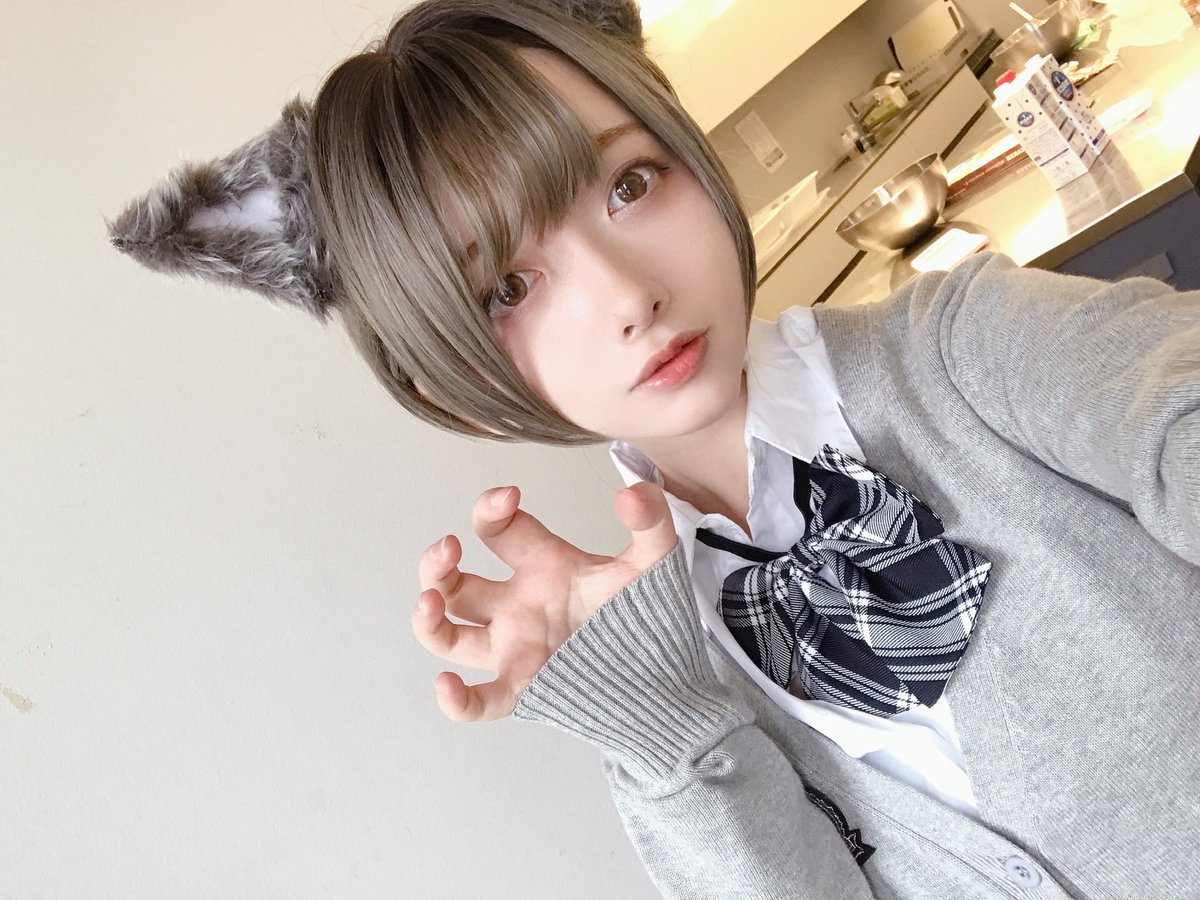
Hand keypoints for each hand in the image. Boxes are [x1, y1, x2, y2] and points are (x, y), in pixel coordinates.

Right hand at [412, 481, 676, 722]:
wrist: (670, 675)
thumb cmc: (648, 615)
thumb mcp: (654, 563)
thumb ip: (652, 523)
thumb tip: (632, 493)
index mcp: (542, 567)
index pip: (497, 531)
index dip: (491, 509)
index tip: (508, 497)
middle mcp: (517, 607)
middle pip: (455, 584)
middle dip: (437, 563)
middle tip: (448, 547)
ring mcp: (516, 648)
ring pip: (449, 638)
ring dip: (428, 620)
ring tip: (431, 603)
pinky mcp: (526, 689)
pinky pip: (480, 702)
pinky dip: (457, 701)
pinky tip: (447, 686)